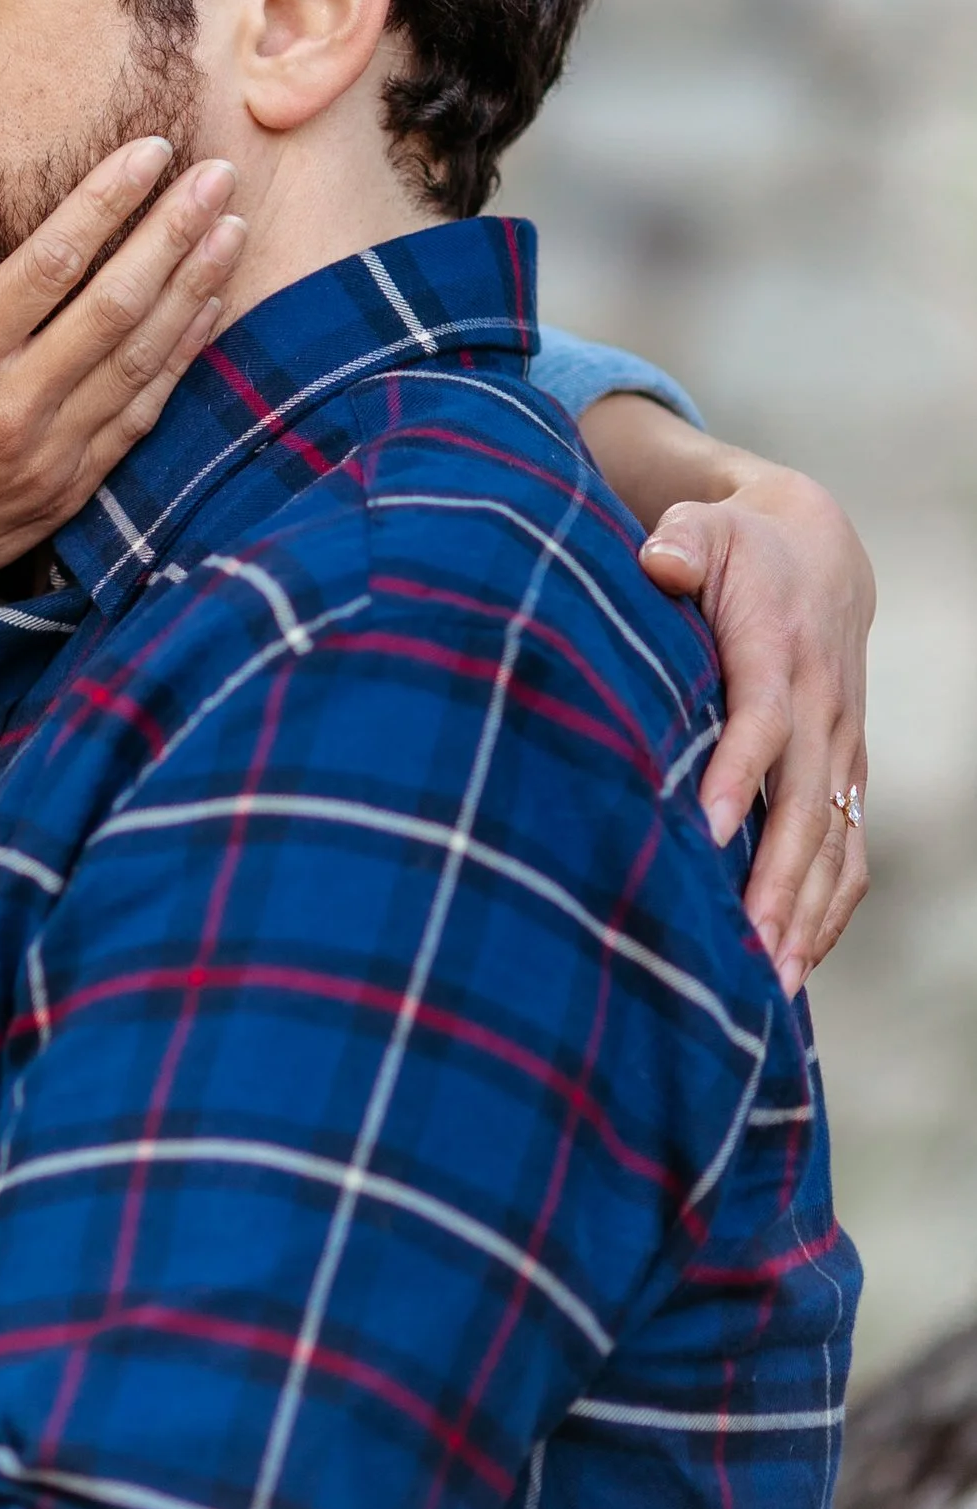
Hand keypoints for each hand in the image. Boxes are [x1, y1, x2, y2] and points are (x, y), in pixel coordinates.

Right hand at [0, 141, 244, 629]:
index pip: (51, 262)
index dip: (107, 200)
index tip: (150, 152)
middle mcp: (13, 407)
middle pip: (117, 303)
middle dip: (174, 231)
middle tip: (218, 175)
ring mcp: (49, 455)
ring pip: (142, 358)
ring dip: (194, 288)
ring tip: (234, 229)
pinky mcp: (66, 490)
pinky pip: (139, 416)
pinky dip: (180, 359)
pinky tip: (207, 311)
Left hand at [638, 461, 872, 993]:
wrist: (818, 551)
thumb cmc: (739, 548)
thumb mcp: (706, 524)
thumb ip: (681, 541)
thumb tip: (659, 561)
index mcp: (782, 653)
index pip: (763, 721)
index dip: (739, 775)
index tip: (708, 831)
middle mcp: (823, 710)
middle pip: (805, 805)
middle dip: (778, 879)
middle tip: (747, 947)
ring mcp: (841, 748)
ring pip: (834, 843)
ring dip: (807, 913)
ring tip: (775, 984)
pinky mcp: (844, 774)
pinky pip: (850, 852)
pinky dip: (831, 910)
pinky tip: (798, 965)